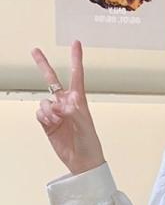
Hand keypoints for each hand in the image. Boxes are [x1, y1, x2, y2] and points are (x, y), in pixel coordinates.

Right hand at [31, 40, 105, 174]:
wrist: (82, 160)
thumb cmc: (89, 143)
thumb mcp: (85, 126)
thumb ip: (74, 113)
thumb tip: (61, 104)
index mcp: (79, 101)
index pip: (76, 75)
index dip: (76, 59)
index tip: (75, 43)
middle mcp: (66, 104)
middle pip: (52, 80)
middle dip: (43, 65)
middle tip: (34, 50)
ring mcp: (56, 113)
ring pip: (44, 101)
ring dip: (48, 110)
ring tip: (57, 120)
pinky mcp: (47, 122)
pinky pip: (39, 113)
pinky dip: (43, 117)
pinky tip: (51, 124)